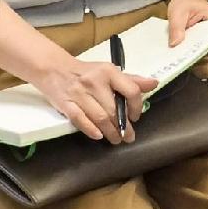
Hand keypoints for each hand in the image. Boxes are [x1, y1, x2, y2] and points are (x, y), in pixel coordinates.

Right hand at [22, 52, 153, 142]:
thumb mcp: (108, 71)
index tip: (135, 117)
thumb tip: (154, 83)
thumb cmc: (86, 72)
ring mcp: (79, 93)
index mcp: (108, 72)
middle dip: (123, 127)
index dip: (136, 107)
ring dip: (110, 132)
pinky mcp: (66, 104)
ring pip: (99, 117)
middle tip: (128, 137)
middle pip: (114, 109)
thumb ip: (130, 80)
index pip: (130, 90)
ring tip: (116, 140)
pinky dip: (90, 130)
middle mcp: (95, 82)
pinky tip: (98, 136)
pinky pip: (80, 120)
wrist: (53, 68)